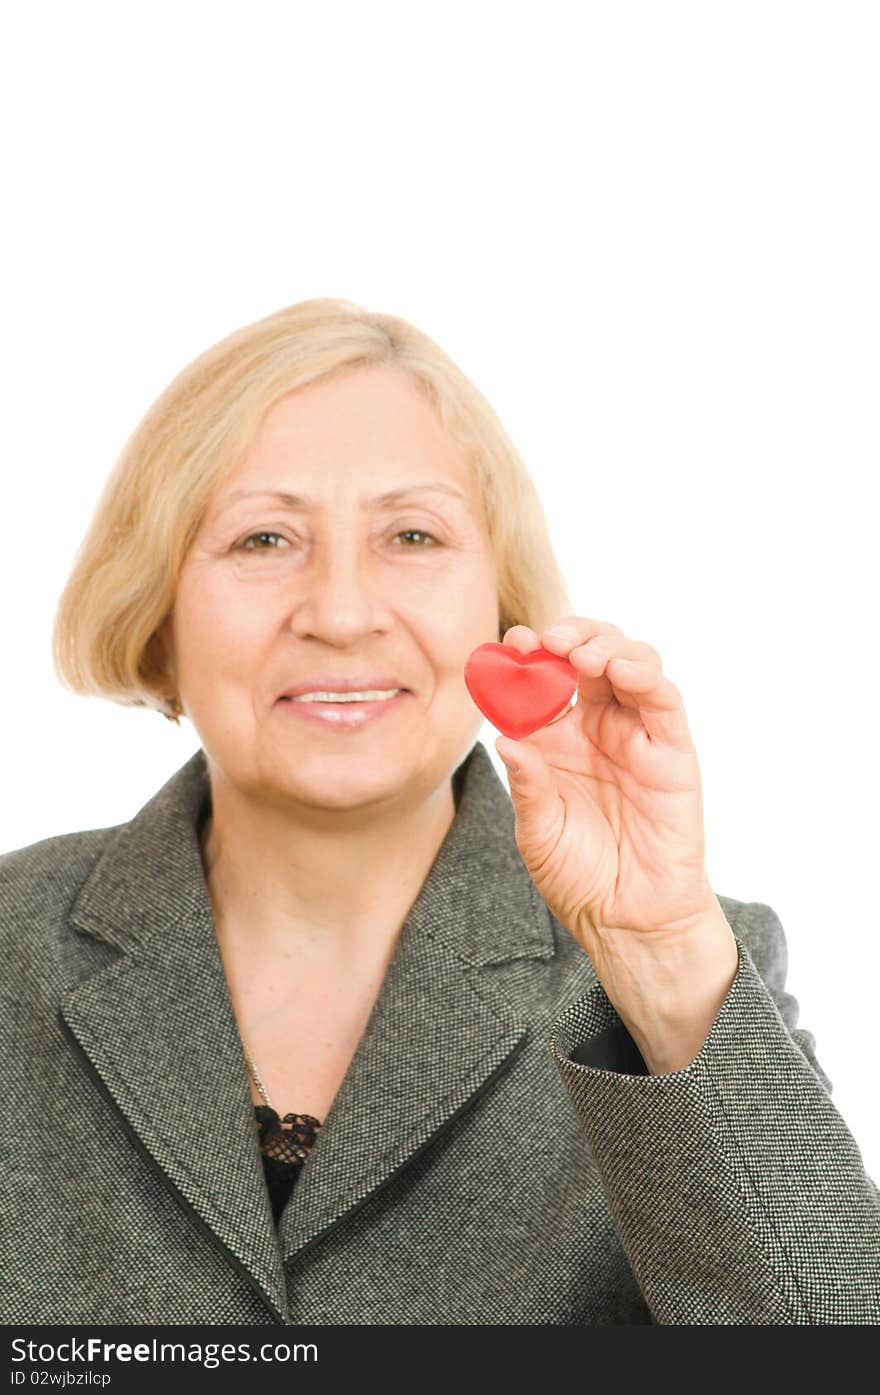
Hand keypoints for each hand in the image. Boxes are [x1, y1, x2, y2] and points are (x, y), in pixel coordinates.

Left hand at [494, 617, 721, 954]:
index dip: (529, 655)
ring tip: (580, 653)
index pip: (543, 679)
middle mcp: (597, 727)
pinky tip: (617, 670)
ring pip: (630, 663)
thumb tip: (503, 739)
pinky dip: (644, 675)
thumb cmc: (578, 876)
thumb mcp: (537, 831)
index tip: (509, 643)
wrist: (627, 919)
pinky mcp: (673, 750)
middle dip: (569, 634)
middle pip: (589, 655)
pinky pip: (663, 700)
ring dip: (606, 645)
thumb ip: (526, 785)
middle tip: (547, 638)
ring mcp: (636, 734)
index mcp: (557, 738)